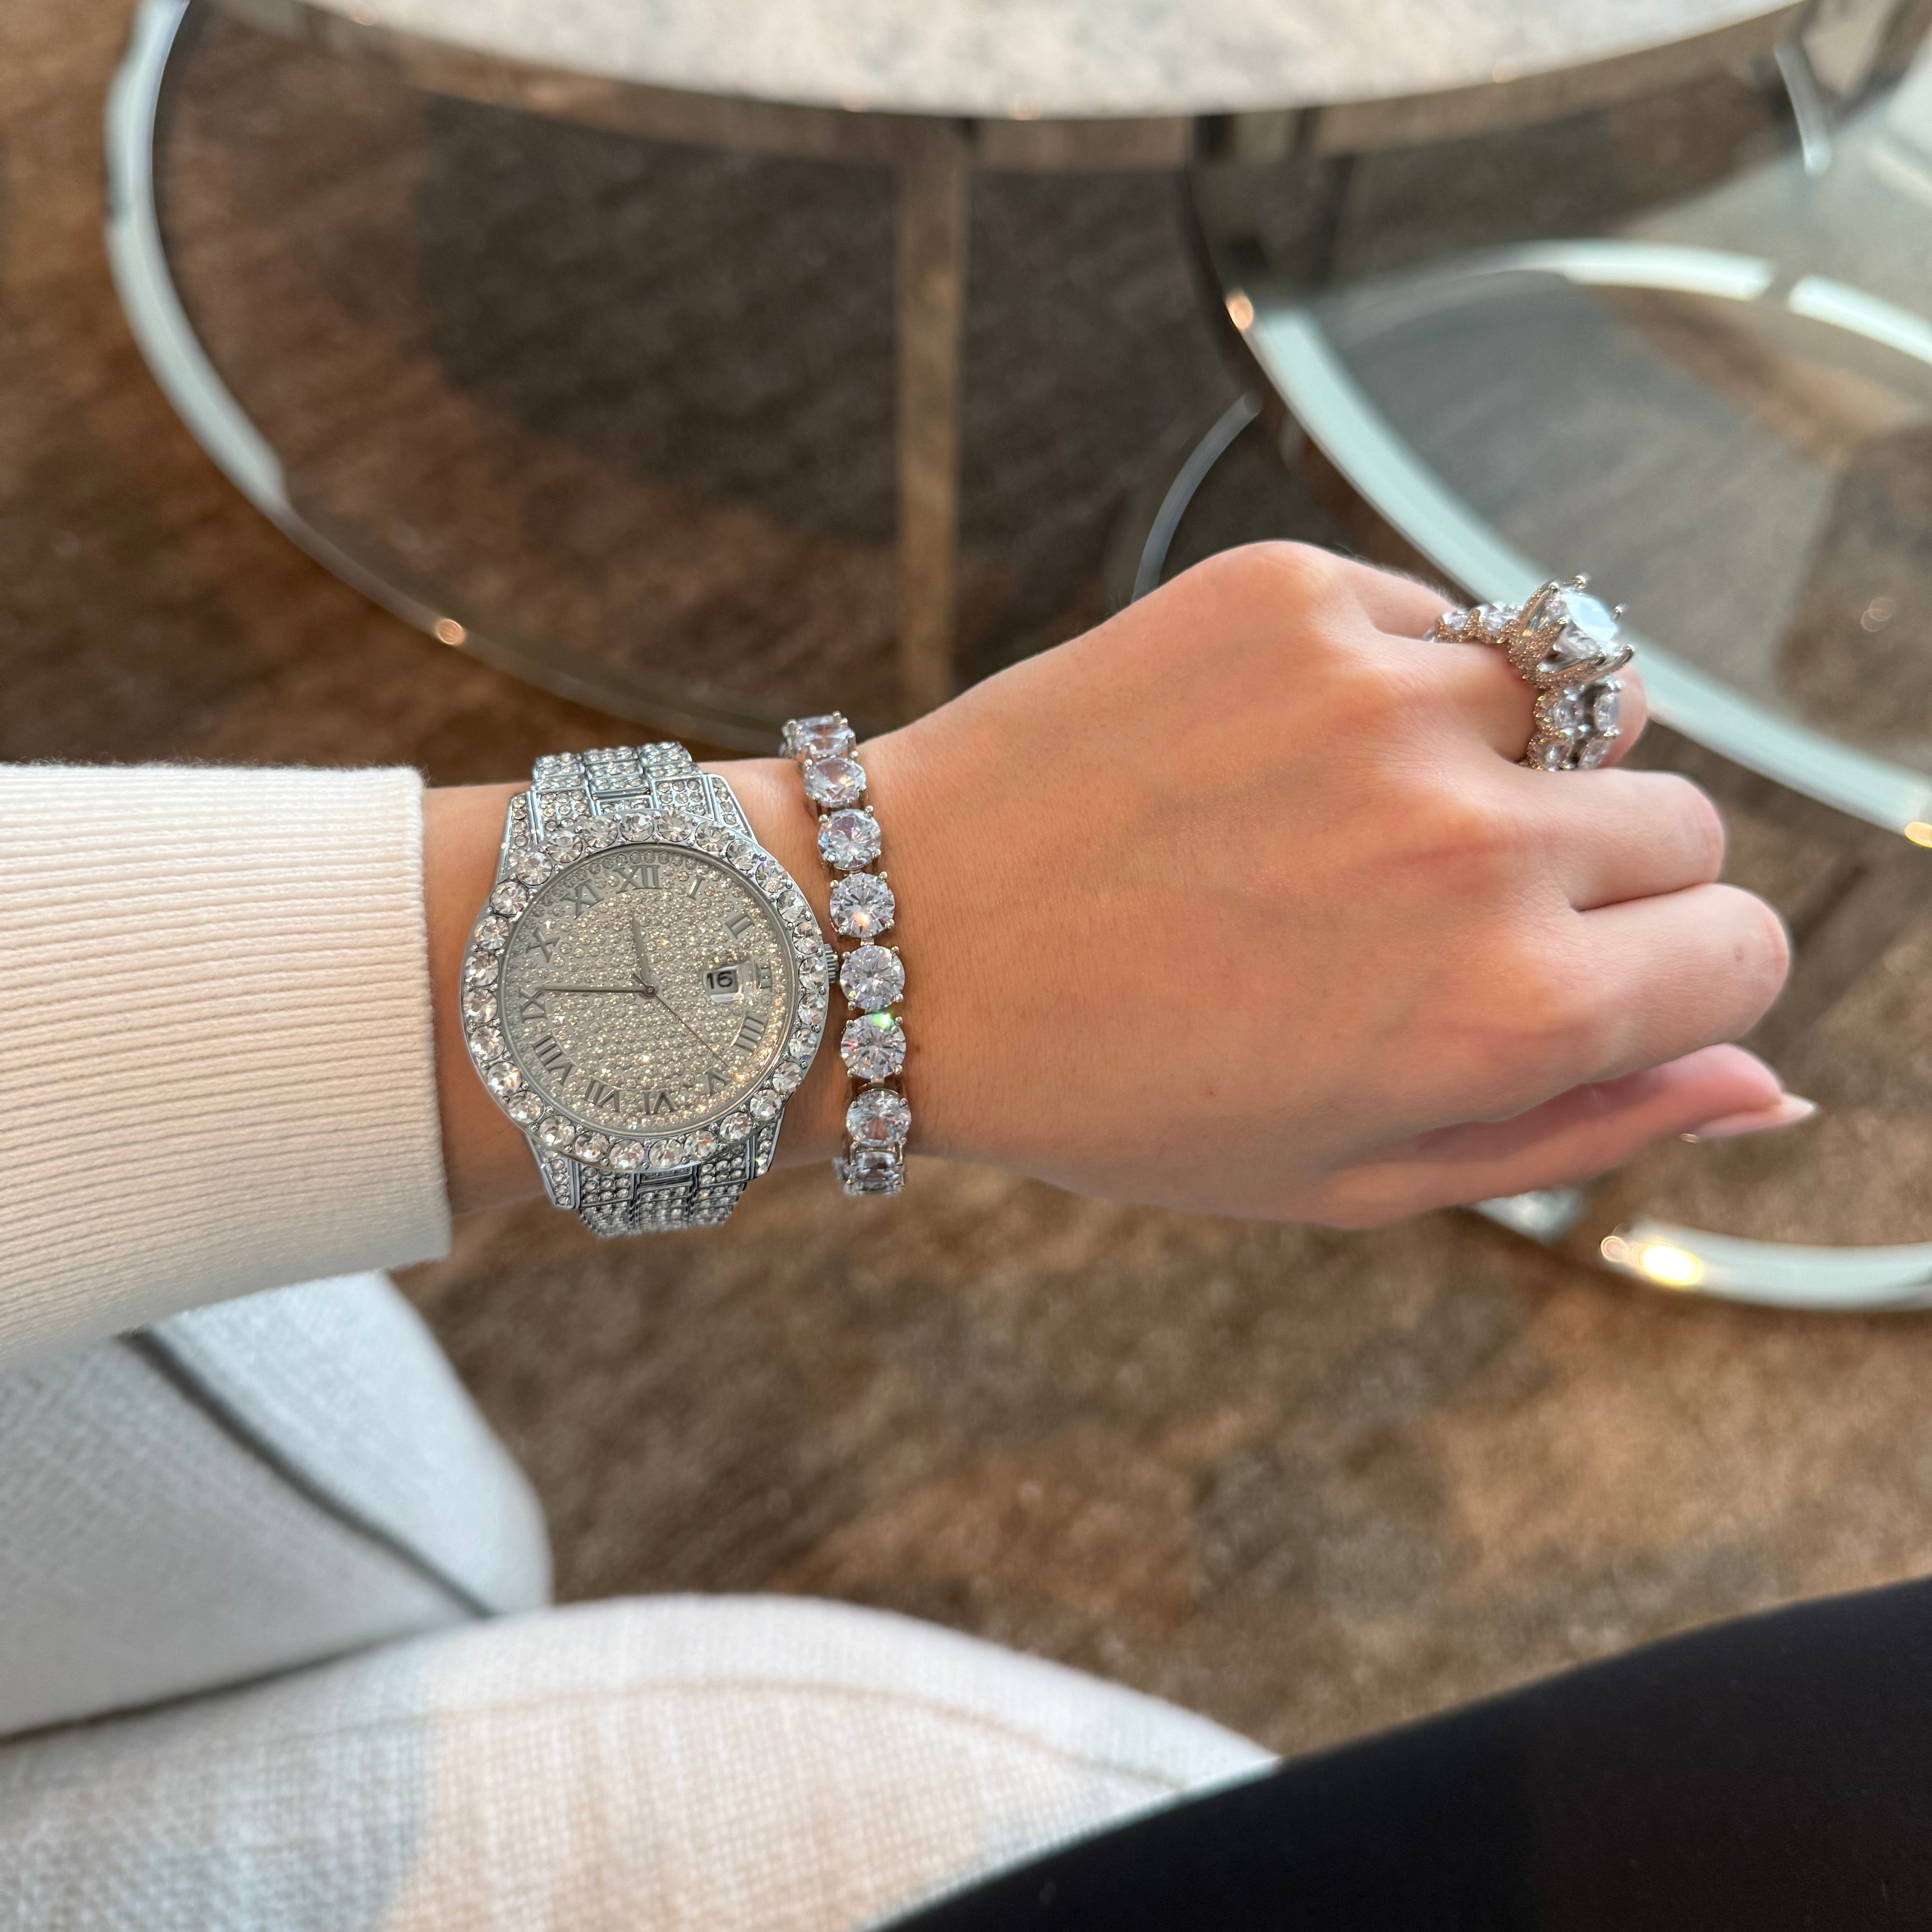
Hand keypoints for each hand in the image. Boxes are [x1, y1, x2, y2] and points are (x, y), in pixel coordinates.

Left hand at [727, 544, 1793, 1224]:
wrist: (902, 944)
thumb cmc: (1121, 1089)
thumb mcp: (1354, 1174)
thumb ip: (1581, 1130)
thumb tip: (1769, 1081)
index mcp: (1507, 1009)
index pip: (1745, 949)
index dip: (1667, 977)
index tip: (1577, 982)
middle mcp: (1474, 837)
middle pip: (1681, 821)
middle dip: (1593, 879)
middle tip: (1430, 915)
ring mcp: (1387, 689)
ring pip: (1577, 702)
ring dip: (1499, 765)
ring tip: (1344, 824)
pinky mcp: (1293, 592)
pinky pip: (1440, 621)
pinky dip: (1392, 682)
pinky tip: (1267, 754)